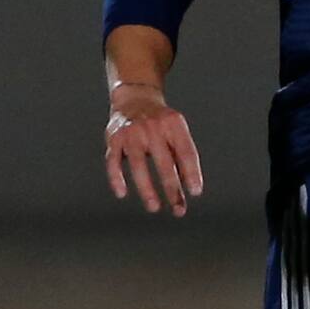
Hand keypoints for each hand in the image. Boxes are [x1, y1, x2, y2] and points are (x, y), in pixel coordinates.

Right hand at [104, 86, 202, 216]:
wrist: (135, 98)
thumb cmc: (161, 124)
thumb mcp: (176, 131)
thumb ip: (183, 155)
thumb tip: (191, 189)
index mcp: (173, 124)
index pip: (186, 152)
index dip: (192, 173)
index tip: (195, 193)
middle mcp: (153, 127)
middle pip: (165, 163)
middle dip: (173, 189)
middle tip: (179, 210)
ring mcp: (132, 132)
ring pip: (139, 165)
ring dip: (147, 189)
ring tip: (154, 207)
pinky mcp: (114, 138)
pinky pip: (113, 161)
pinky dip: (116, 178)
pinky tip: (121, 193)